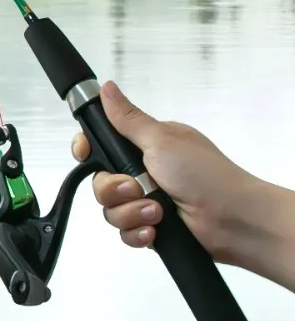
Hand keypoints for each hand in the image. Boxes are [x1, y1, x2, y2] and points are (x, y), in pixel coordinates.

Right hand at [70, 80, 263, 265]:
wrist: (234, 221)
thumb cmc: (206, 174)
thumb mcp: (161, 139)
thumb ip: (127, 118)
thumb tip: (106, 88)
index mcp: (144, 145)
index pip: (99, 144)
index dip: (87, 151)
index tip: (86, 155)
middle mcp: (142, 172)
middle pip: (99, 180)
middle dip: (114, 189)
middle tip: (136, 188)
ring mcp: (145, 200)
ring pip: (109, 209)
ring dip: (131, 212)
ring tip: (156, 212)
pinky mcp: (149, 226)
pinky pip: (124, 232)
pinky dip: (138, 232)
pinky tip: (155, 229)